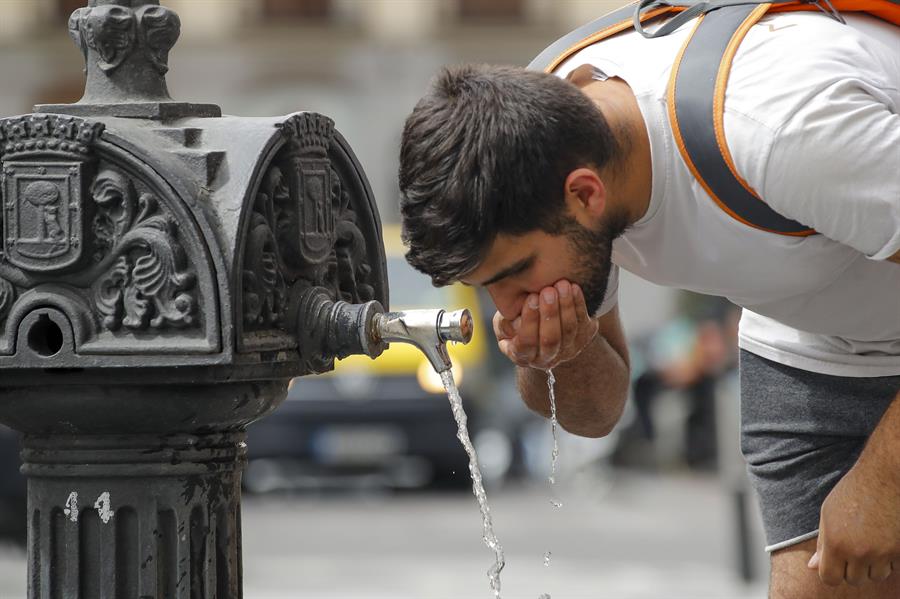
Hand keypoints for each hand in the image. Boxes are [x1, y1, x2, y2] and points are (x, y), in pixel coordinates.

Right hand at [492, 280, 598, 370]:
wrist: (541, 320)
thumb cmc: (516, 320)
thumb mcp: (504, 322)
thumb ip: (507, 322)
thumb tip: (518, 321)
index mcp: (522, 355)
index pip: (527, 342)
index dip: (530, 321)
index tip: (531, 298)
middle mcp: (545, 358)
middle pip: (550, 339)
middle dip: (550, 314)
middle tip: (548, 291)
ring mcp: (566, 351)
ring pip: (569, 330)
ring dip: (566, 306)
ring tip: (562, 285)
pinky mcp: (582, 339)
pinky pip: (583, 323)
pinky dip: (579, 304)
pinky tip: (574, 288)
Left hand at [808, 458, 899, 585]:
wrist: (885, 477)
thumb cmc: (853, 492)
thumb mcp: (828, 515)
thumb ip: (822, 543)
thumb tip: (813, 566)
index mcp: (836, 543)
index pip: (829, 578)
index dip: (831, 572)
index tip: (834, 563)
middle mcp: (859, 552)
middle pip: (854, 580)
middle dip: (852, 568)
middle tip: (854, 547)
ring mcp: (882, 553)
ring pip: (876, 576)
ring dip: (873, 565)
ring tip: (870, 542)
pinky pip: (893, 567)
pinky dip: (889, 559)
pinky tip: (884, 539)